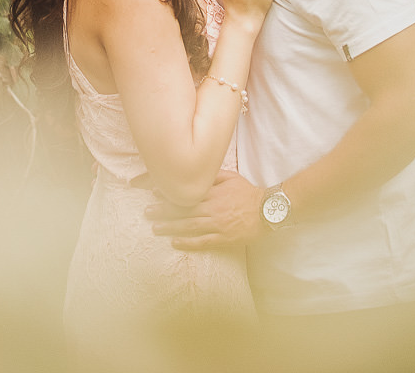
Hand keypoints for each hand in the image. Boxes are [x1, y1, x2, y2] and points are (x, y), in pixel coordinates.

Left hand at [147, 169, 263, 248]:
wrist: (268, 210)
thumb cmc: (248, 193)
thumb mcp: (231, 178)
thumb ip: (213, 176)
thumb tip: (195, 172)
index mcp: (214, 192)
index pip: (187, 192)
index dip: (169, 193)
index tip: (153, 192)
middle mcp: (214, 208)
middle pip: (184, 209)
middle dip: (163, 211)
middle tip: (147, 212)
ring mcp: (218, 224)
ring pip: (190, 226)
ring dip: (170, 227)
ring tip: (155, 228)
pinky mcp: (224, 238)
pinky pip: (203, 241)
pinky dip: (187, 242)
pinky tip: (174, 243)